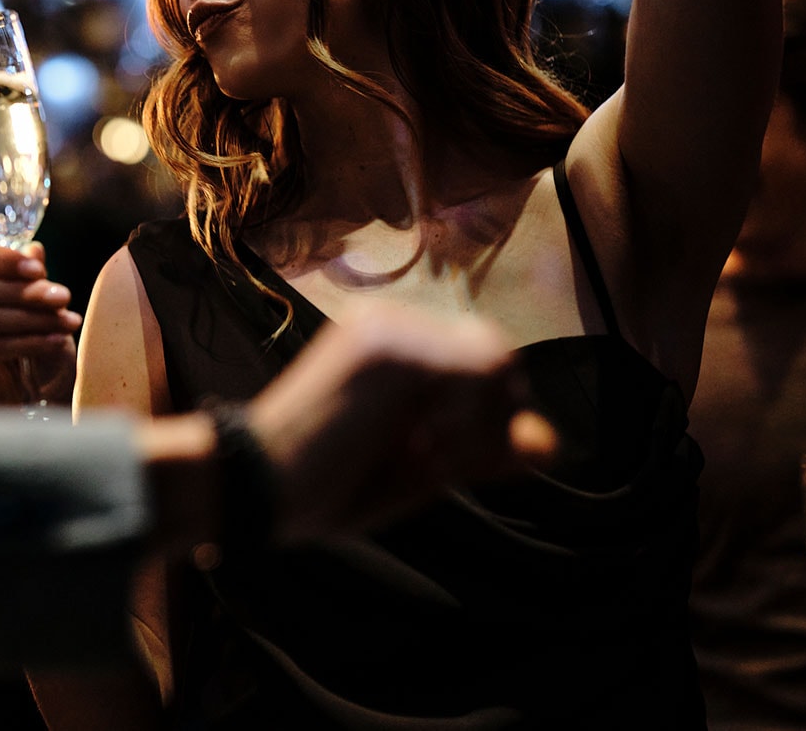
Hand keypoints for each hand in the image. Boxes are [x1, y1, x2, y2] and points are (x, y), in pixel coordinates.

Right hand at [0, 242, 78, 406]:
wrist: (28, 409)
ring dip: (32, 318)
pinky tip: (55, 343)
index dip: (6, 259)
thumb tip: (34, 248)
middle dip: (26, 291)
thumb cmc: (34, 358)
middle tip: (63, 297)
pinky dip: (27, 343)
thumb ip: (32, 282)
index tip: (40, 269)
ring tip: (67, 324)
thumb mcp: (41, 314)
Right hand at [245, 302, 556, 541]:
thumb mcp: (419, 469)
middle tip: (433, 461)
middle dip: (489, 419)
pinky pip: (480, 376)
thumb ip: (482, 450)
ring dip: (477, 428)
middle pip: (497, 356)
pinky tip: (417, 451)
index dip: (487, 419)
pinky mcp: (392, 349)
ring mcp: (391, 329)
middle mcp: (390, 322)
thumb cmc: (326, 484)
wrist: (257, 482)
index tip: (436, 461)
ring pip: (496, 366)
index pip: (480, 363)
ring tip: (419, 458)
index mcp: (386, 342)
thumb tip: (547, 438)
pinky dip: (466, 427)